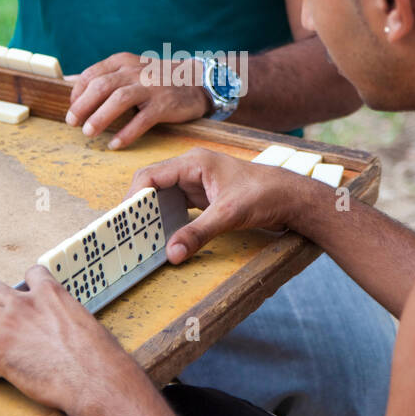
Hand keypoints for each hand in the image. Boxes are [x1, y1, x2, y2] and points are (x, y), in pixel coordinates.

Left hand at [0, 264, 127, 415]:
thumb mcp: (87, 323)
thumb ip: (70, 318)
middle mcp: (24, 304)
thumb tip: (70, 330)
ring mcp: (7, 325)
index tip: (25, 296)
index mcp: (51, 294)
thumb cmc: (99, 357)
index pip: (32, 273)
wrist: (93, 379)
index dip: (26, 284)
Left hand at [65, 51, 208, 148]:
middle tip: (71, 123)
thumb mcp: (129, 69)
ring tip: (88, 133)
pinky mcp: (164, 104)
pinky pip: (141, 120)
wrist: (197, 81)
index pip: (92, 74)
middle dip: (83, 105)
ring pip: (119, 100)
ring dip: (100, 117)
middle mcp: (135, 71)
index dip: (77, 93)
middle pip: (102, 86)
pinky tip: (115, 144)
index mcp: (123, 62)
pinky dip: (126, 134)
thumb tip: (67, 81)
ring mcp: (150, 87)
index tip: (71, 109)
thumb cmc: (156, 79)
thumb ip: (102, 75)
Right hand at [129, 147, 298, 262]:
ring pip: (164, 197)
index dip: (133, 196)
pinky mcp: (204, 197)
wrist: (291, 197)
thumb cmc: (264, 194)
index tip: (123, 219)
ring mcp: (198, 182)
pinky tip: (162, 235)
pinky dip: (168, 220)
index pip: (151, 175)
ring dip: (152, 215)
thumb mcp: (229, 215)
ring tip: (139, 236)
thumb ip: (198, 233)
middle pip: (153, 185)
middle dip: (139, 207)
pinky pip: (177, 206)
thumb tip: (172, 253)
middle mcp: (192, 169)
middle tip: (126, 231)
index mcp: (194, 162)